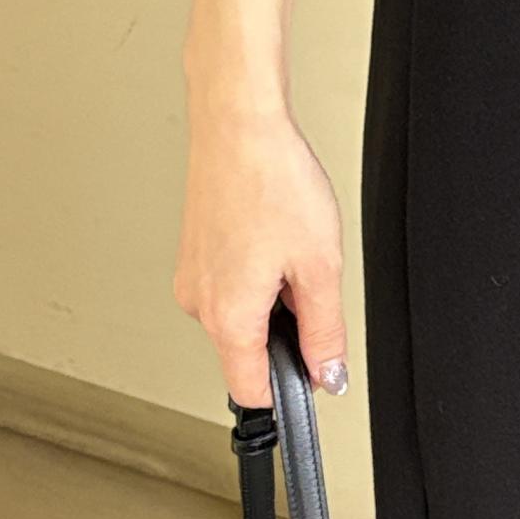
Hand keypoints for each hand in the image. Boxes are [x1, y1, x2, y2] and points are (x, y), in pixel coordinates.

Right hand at [174, 97, 347, 411]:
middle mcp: (198, 303)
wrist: (238, 125)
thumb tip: (328, 374)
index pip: (252, 391)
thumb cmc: (272, 182)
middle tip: (310, 282)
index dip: (287, 393)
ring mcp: (191, 278)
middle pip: (248, 352)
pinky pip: (230, 288)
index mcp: (228, 316)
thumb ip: (325, 333)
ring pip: (241, 318)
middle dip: (286, 332)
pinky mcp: (193, 256)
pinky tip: (271, 239)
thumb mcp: (320, 268)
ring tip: (288, 250)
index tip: (311, 380)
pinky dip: (257, 276)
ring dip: (272, 300)